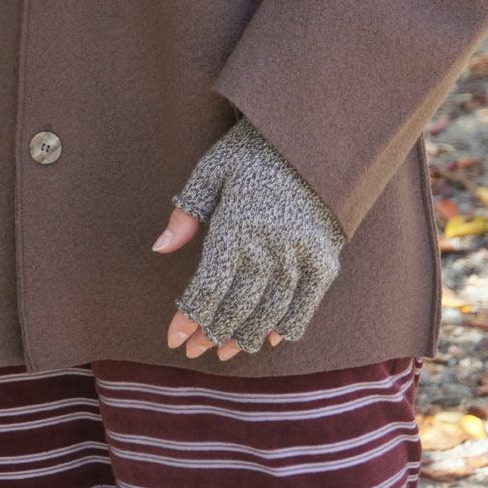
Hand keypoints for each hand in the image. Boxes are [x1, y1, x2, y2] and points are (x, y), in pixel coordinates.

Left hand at [153, 116, 345, 361]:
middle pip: (237, 305)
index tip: (173, 337)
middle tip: (194, 351)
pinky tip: (269, 337)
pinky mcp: (326, 258)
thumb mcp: (213, 168)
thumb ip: (187, 210)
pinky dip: (288, 325)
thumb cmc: (256, 150)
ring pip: (270, 311)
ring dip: (245, 336)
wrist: (317, 135)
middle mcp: (270, 246)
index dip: (189, 317)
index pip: (208, 287)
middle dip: (211, 333)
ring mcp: (301, 254)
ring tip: (226, 350)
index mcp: (237, 225)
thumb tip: (161, 248)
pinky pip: (307, 304)